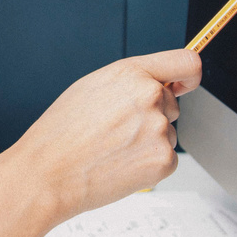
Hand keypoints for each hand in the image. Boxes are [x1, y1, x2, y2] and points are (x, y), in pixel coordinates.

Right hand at [1, 49, 200, 222]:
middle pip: (172, 105)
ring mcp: (158, 129)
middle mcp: (150, 97)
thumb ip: (131, 81)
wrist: (47, 173)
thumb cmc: (61, 133)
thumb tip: (161, 84)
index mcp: (132, 73)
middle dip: (153, 116)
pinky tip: (120, 165)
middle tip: (118, 131)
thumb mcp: (92, 88)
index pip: (186, 62)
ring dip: (148, 142)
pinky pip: (166, 159)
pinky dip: (148, 165)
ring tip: (113, 149)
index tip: (185, 84)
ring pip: (167, 134)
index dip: (189, 75)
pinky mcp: (163, 160)